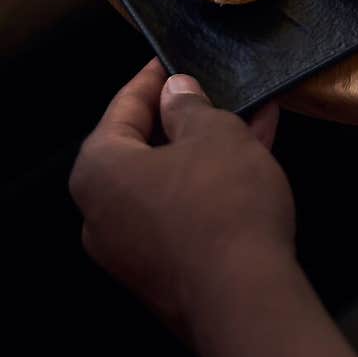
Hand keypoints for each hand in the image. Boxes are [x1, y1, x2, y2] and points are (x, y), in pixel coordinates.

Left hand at [69, 60, 291, 333]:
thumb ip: (189, 106)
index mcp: (99, 172)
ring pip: (172, 179)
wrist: (246, 297)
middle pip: (144, 148)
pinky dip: (214, 181)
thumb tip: (175, 92)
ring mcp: (133, 247)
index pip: (120, 108)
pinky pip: (186, 209)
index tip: (172, 59)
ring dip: (209, 146)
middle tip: (214, 87)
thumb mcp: (213, 132)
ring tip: (252, 112)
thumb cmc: (221, 204)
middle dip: (185, 116)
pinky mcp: (166, 269)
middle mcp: (103, 213)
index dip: (152, 79)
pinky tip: (258, 151)